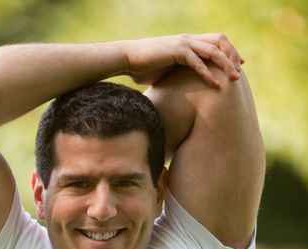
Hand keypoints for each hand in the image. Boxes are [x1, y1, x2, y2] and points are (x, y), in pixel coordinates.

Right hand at [124, 33, 243, 87]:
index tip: (238, 64)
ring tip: (235, 78)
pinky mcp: (177, 51)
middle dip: (232, 55)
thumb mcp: (166, 71)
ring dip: (226, 64)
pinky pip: (198, 62)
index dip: (229, 51)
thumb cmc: (144, 68)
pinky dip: (208, 73)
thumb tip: (184, 90)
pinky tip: (216, 85)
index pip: (215, 41)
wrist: (127, 60)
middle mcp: (189, 39)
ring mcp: (183, 44)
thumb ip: (179, 75)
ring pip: (213, 50)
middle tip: (240, 71)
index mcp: (188, 42)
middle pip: (220, 41)